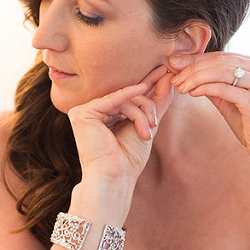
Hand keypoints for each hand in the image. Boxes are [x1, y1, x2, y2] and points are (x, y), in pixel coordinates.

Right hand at [67, 65, 174, 187]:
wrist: (115, 177)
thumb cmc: (128, 158)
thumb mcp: (147, 125)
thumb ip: (156, 102)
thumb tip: (166, 78)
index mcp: (103, 116)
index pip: (127, 97)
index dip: (147, 84)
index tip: (164, 72)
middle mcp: (92, 112)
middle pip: (126, 97)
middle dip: (146, 106)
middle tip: (155, 122)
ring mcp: (84, 112)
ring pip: (122, 99)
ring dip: (140, 112)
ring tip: (146, 131)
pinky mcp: (82, 113)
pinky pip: (112, 98)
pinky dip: (129, 94)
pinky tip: (143, 88)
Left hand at [168, 52, 249, 169]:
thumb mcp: (230, 99)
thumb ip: (213, 83)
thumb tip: (185, 69)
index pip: (223, 56)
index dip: (196, 59)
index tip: (174, 63)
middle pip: (221, 60)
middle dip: (192, 67)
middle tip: (172, 74)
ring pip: (220, 71)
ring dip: (195, 77)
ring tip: (179, 86)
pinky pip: (224, 88)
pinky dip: (204, 88)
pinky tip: (191, 93)